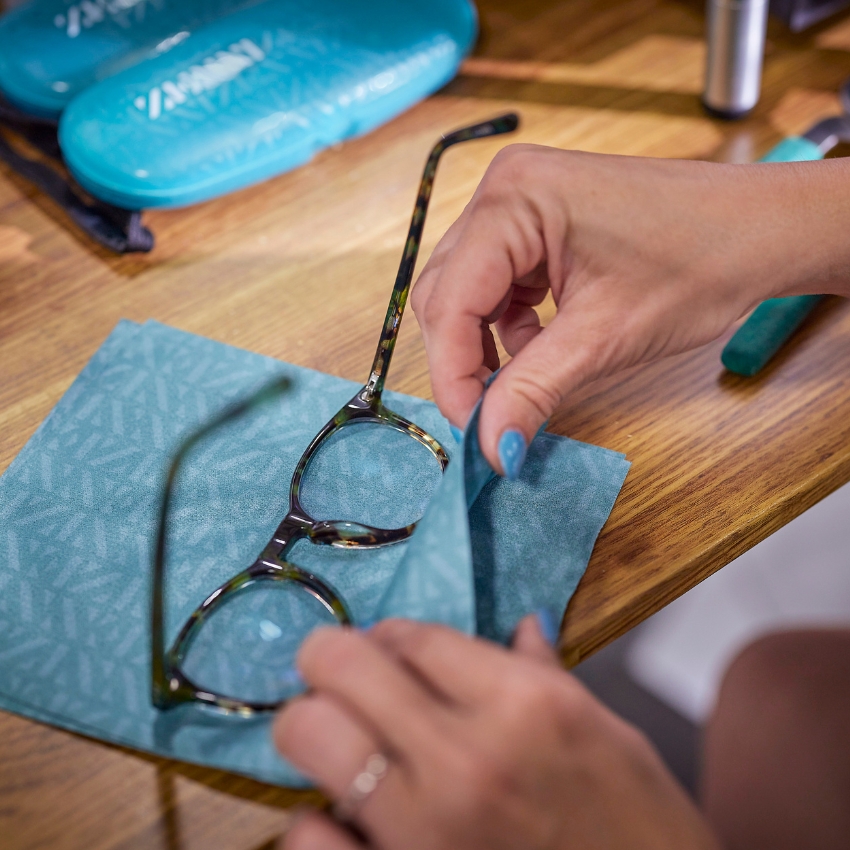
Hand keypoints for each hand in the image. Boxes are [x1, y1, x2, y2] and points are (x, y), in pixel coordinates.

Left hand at [273, 617, 719, 849]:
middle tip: (338, 676)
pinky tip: (340, 821)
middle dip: (328, 658)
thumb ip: (548, 676)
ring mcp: (426, 829)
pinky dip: (313, 824)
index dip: (389, 636)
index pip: (414, 636)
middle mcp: (467, 758)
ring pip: (309, 734)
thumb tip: (523, 625)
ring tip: (337, 740)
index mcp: (526, 705)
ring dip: (312, 727)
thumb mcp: (609, 737)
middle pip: (343, 664)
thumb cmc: (639, 829)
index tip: (386, 649)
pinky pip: (308, 839)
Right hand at [411, 145, 849, 474]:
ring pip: (468, 292)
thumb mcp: (605, 337)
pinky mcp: (538, 223)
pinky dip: (508, 327)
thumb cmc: (700, 262)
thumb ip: (533, 390)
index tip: (473, 431)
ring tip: (518, 385)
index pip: (450, 298)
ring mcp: (521, 203)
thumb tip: (492, 447)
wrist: (763, 231)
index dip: (453, 373)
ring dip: (484, 346)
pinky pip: (498, 284)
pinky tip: (539, 349)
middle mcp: (505, 190)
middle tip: (489, 417)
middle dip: (464, 361)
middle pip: (448, 293)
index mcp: (514, 199)